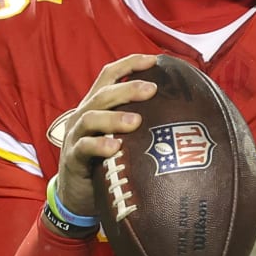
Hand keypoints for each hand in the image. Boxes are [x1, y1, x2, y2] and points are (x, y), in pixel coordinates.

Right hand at [55, 52, 159, 216]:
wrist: (76, 195)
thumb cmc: (106, 162)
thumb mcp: (121, 137)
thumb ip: (140, 123)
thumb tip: (182, 116)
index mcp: (96, 105)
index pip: (109, 75)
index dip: (129, 64)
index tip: (154, 59)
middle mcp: (83, 115)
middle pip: (103, 94)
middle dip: (127, 89)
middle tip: (152, 90)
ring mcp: (75, 135)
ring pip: (91, 118)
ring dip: (114, 117)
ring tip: (137, 121)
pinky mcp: (72, 158)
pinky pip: (84, 148)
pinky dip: (99, 145)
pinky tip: (115, 148)